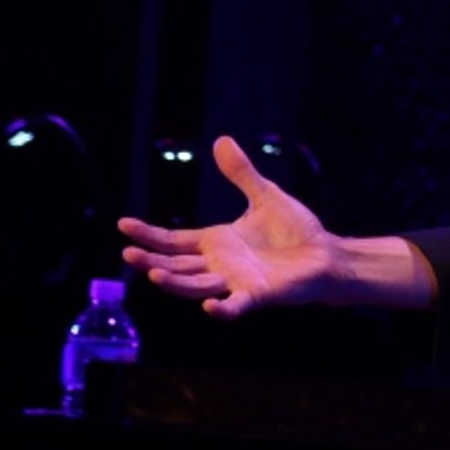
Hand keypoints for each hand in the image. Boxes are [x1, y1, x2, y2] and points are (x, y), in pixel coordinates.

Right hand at [118, 135, 337, 319]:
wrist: (326, 254)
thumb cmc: (296, 230)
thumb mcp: (265, 195)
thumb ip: (242, 174)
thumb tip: (221, 140)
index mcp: (217, 243)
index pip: (174, 241)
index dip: (149, 235)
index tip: (123, 224)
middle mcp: (220, 266)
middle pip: (176, 266)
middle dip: (151, 260)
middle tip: (127, 253)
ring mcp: (236, 282)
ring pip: (196, 287)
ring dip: (174, 283)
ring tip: (152, 274)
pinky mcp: (258, 295)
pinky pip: (235, 306)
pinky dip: (222, 309)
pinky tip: (208, 306)